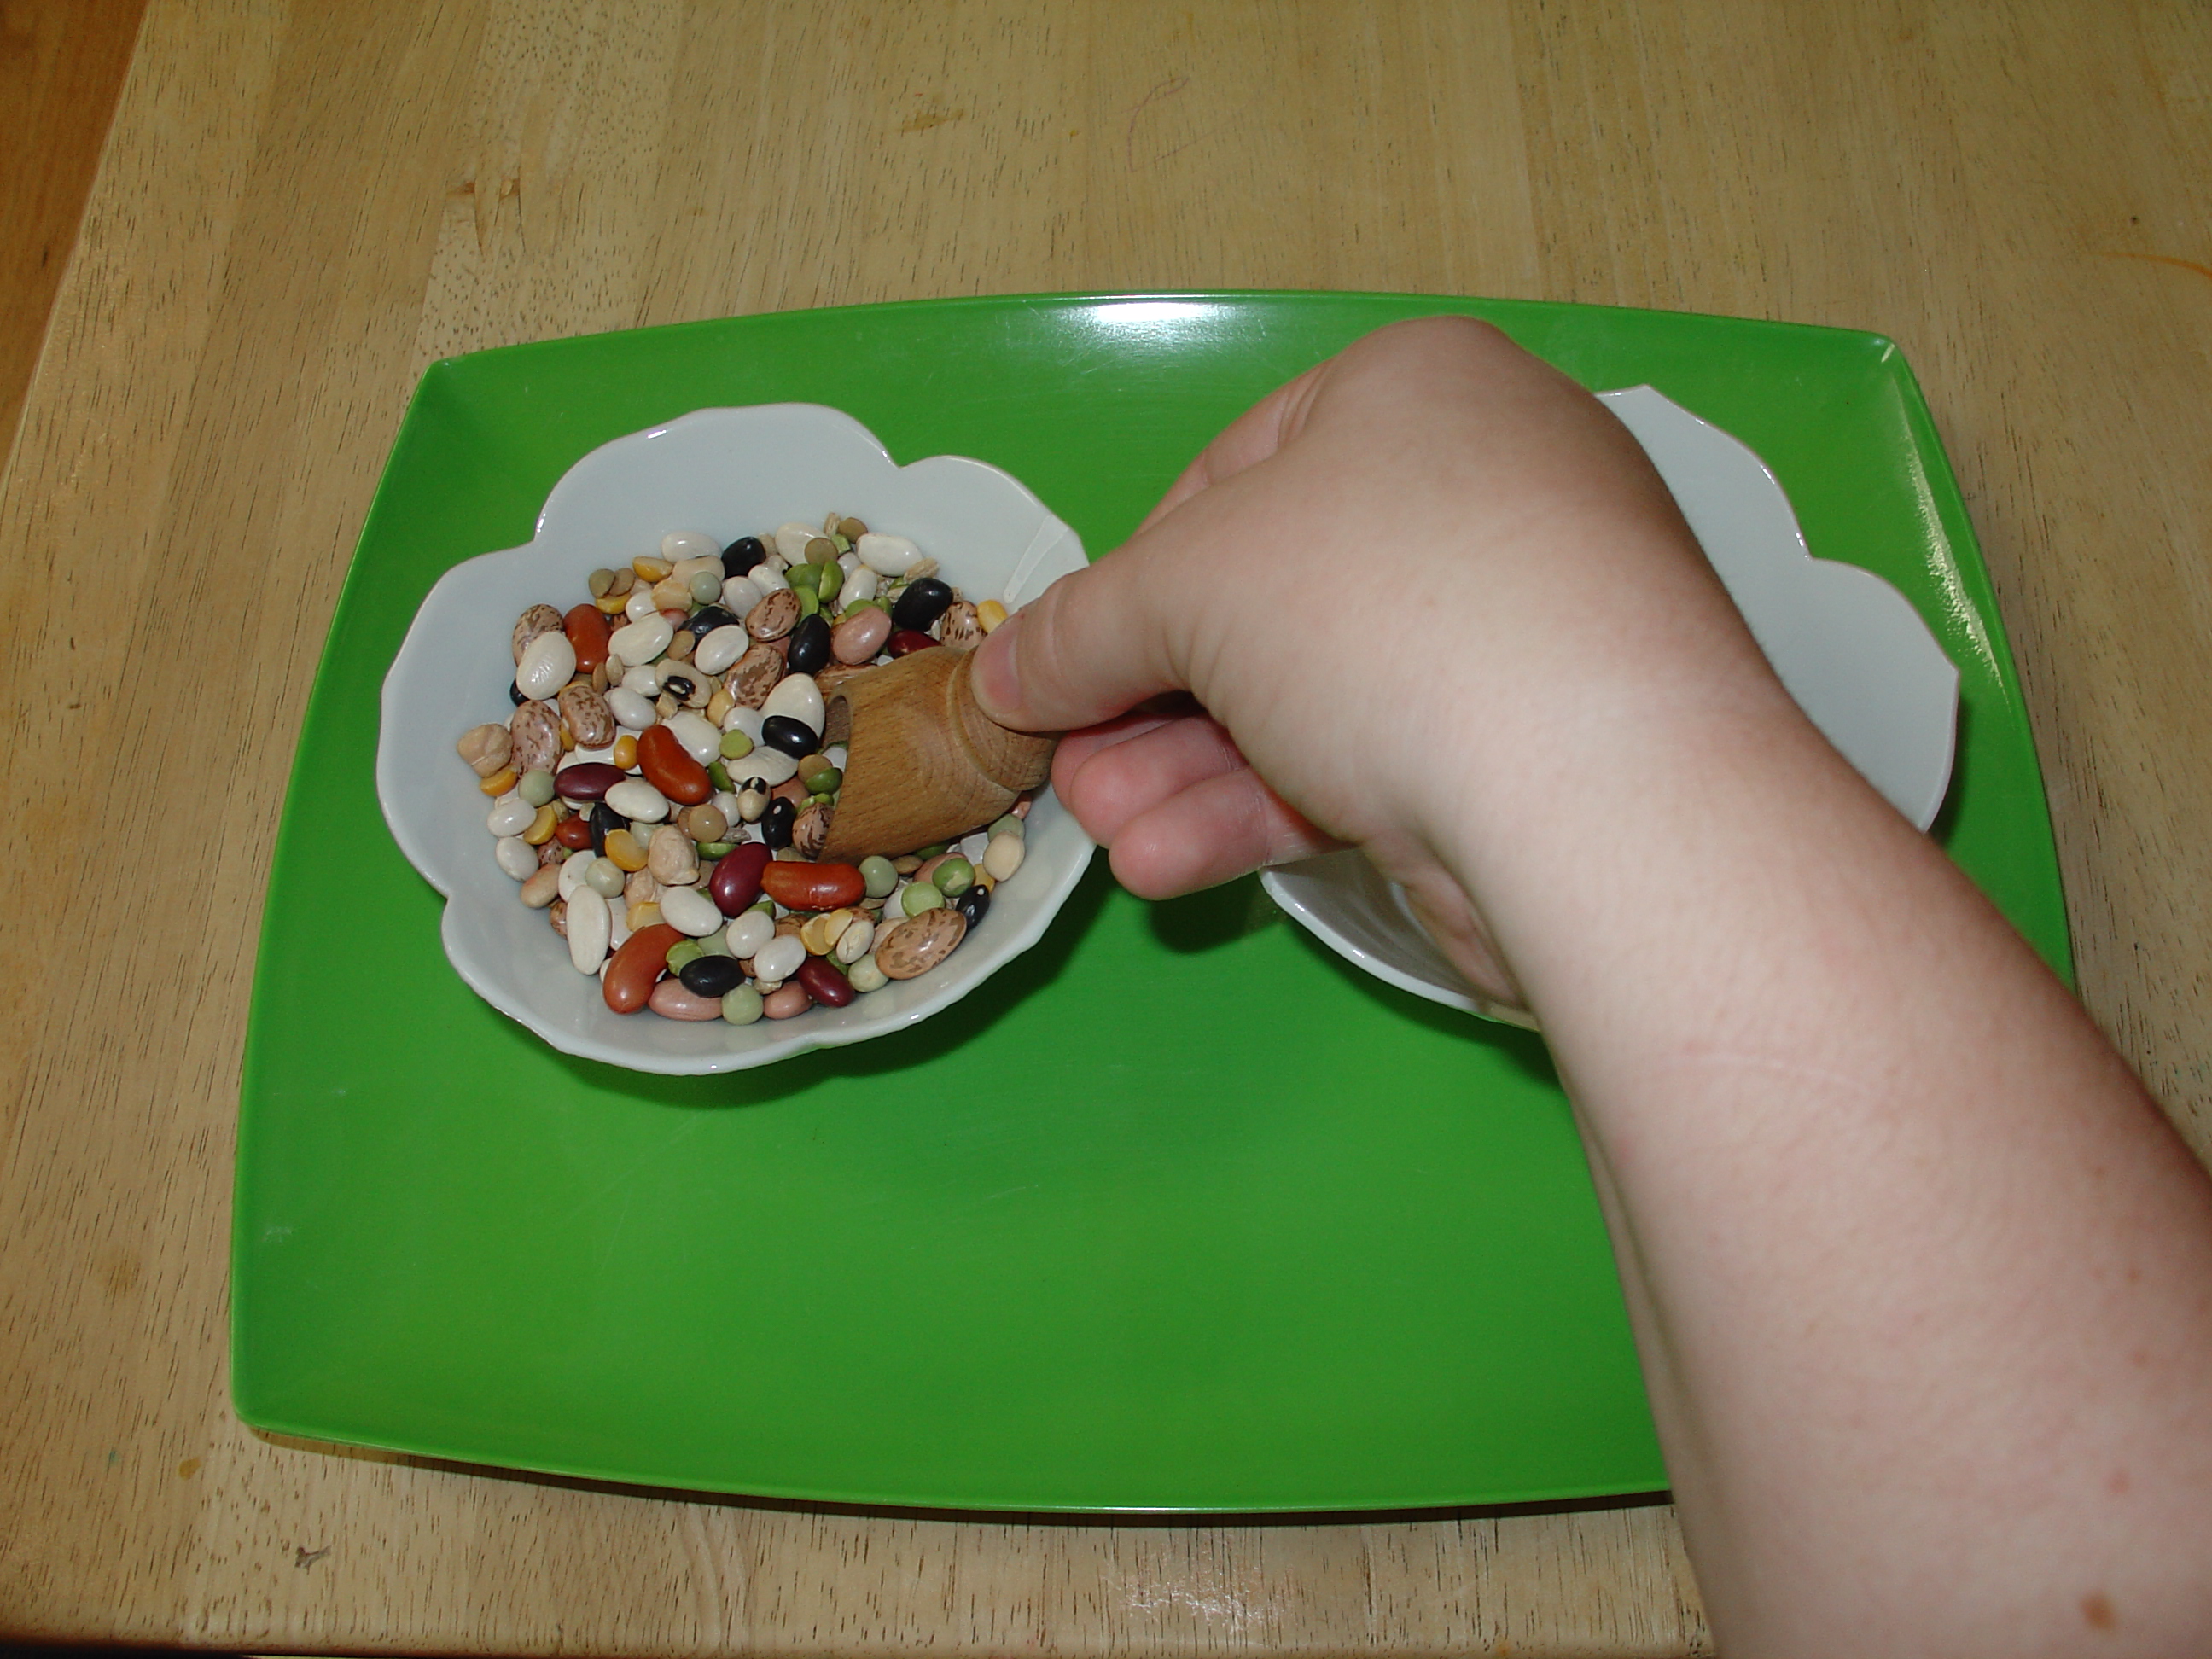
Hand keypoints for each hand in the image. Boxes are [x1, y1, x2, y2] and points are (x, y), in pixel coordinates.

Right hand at [972, 314, 1779, 1010]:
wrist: (1596, 790)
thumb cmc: (1381, 611)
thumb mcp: (1190, 591)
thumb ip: (1087, 629)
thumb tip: (1010, 674)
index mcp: (1416, 390)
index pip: (1231, 474)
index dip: (1132, 578)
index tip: (1065, 665)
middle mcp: (1480, 490)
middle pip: (1266, 601)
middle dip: (1149, 700)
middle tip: (1070, 772)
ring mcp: (1517, 626)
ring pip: (1310, 695)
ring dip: (1189, 772)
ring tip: (1106, 834)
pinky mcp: (1529, 750)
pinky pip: (1371, 760)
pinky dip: (1268, 810)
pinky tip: (1175, 866)